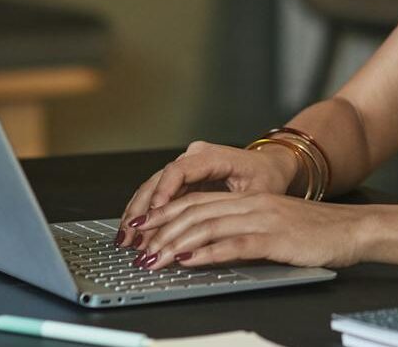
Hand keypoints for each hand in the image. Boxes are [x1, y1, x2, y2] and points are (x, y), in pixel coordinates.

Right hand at [116, 141, 295, 247]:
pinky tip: (133, 233)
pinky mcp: (182, 180)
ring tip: (125, 240)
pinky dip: (145, 214)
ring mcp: (185, 167)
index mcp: (212, 156)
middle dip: (142, 210)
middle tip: (131, 236)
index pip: (179, 171)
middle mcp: (194, 157)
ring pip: (152, 189)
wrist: (271, 166)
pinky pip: (158, 195)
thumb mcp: (257, 195)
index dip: (163, 193)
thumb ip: (232, 210)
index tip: (153, 214)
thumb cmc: (267, 178)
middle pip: (159, 181)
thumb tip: (208, 234)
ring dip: (138, 214)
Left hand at [132, 190, 368, 270]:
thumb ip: (242, 228)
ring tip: (155, 258)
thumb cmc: (316, 232)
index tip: (140, 228)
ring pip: (208, 226)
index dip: (164, 213)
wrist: (353, 230)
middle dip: (161, 231)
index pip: (196, 202)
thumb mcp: (273, 224)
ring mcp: (263, 219)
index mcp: (248, 199)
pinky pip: (236, 244)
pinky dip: (209, 252)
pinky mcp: (276, 238)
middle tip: (138, 249)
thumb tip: (204, 245)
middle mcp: (251, 204)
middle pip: (195, 212)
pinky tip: (191, 260)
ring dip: (176, 243)